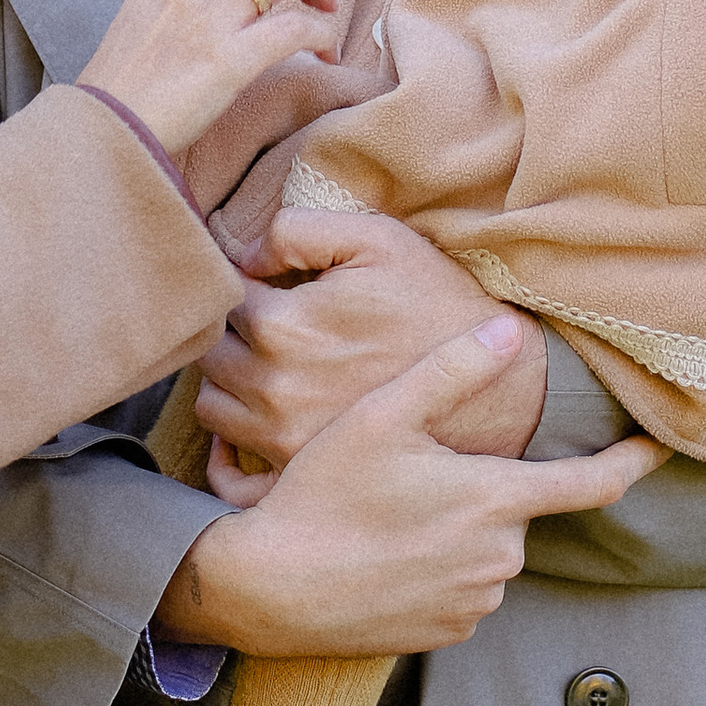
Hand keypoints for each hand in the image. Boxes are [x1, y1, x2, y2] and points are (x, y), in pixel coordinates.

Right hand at [79, 0, 335, 153]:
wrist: (96, 137)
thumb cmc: (118, 98)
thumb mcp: (137, 30)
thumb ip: (174, 11)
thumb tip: (220, 11)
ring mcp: (206, 23)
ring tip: (328, 15)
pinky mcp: (227, 62)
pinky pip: (294, 29)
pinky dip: (321, 35)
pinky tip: (326, 54)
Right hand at [156, 316, 659, 660]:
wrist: (270, 590)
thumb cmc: (322, 496)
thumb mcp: (380, 416)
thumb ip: (450, 370)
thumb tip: (511, 331)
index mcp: (495, 502)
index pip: (592, 484)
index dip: (633, 463)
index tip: (662, 447)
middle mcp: (499, 559)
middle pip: (518, 509)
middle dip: (485, 487)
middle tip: (415, 473)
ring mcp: (475, 603)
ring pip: (489, 549)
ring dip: (460, 528)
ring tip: (390, 514)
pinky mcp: (447, 634)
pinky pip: (464, 589)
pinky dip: (440, 566)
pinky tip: (388, 552)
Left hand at [197, 209, 545, 484]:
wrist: (495, 383)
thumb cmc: (435, 302)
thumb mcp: (378, 239)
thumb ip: (299, 229)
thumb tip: (247, 251)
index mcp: (284, 326)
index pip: (223, 298)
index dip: (243, 284)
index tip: (269, 283)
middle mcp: (272, 386)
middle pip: (210, 352)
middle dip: (230, 332)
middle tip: (266, 323)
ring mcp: (281, 438)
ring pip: (213, 405)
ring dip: (229, 383)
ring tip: (266, 367)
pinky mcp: (299, 476)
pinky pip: (230, 474)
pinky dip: (227, 454)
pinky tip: (250, 428)